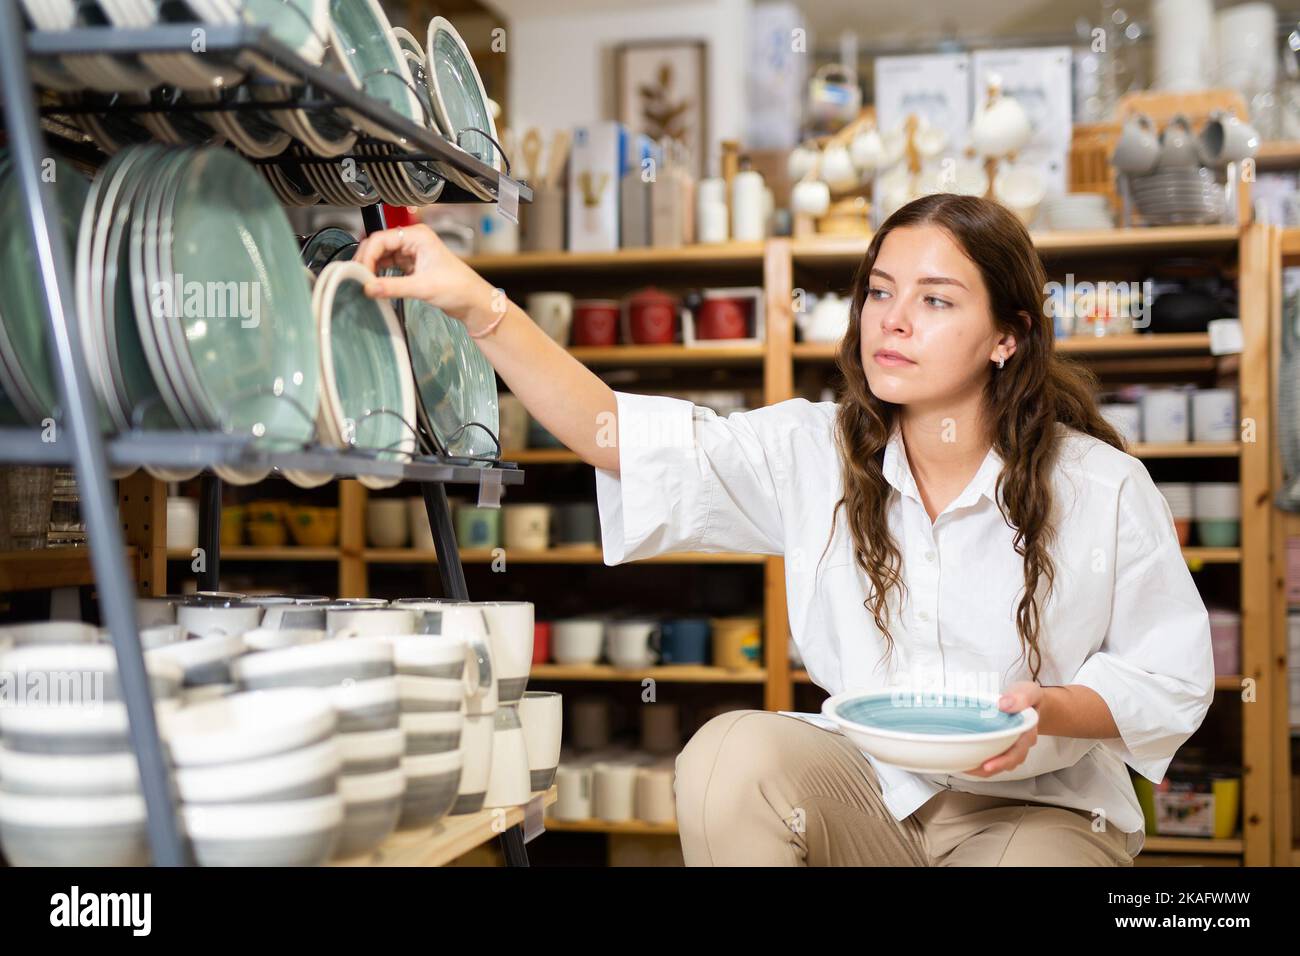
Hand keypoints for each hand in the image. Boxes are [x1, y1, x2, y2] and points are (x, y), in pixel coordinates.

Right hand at [354, 224, 497, 330]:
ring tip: (364, 283)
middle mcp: (413, 240)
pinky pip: (389, 266)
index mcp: (417, 236)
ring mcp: (412, 252)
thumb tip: (368, 287)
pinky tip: (375, 284)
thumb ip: (393, 287)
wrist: (473, 301)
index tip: (361, 273)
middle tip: (358, 278)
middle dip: (366, 261)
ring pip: (382, 256)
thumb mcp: (423, 287)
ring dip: (372, 268)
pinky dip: (380, 274)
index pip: (381, 239)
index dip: (367, 255)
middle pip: (379, 245)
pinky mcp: (412, 266)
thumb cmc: (459, 287)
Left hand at [959, 681, 1041, 776]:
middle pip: (1007, 762)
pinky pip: (993, 758)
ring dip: (982, 768)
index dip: (1002, 761)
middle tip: (969, 769)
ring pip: (999, 764)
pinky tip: (967, 761)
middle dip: (988, 768)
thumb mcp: (1027, 692)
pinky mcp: (1001, 746)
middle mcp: (1020, 744)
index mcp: (1027, 732)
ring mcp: (1011, 747)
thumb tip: (1004, 704)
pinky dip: (980, 762)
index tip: (987, 765)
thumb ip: (1020, 697)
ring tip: (964, 767)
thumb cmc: (1026, 697)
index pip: (1017, 752)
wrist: (1028, 701)